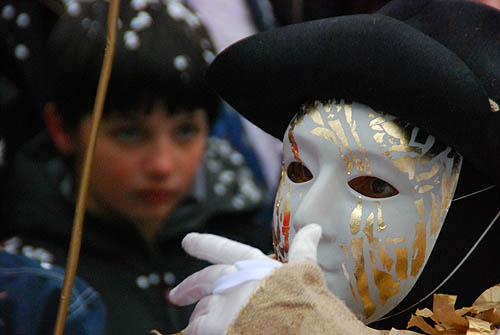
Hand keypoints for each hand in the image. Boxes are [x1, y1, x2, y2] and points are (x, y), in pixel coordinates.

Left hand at [169, 224, 321, 334]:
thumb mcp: (305, 273)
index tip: (187, 241)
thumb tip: (314, 227)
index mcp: (254, 266)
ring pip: (202, 308)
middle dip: (189, 286)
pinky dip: (197, 331)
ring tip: (196, 326)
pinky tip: (197, 334)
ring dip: (198, 316)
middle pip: (206, 279)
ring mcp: (222, 303)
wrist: (297, 328)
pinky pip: (197, 329)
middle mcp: (233, 280)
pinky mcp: (213, 325)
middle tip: (175, 295)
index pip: (225, 249)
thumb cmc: (304, 301)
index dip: (205, 244)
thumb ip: (304, 250)